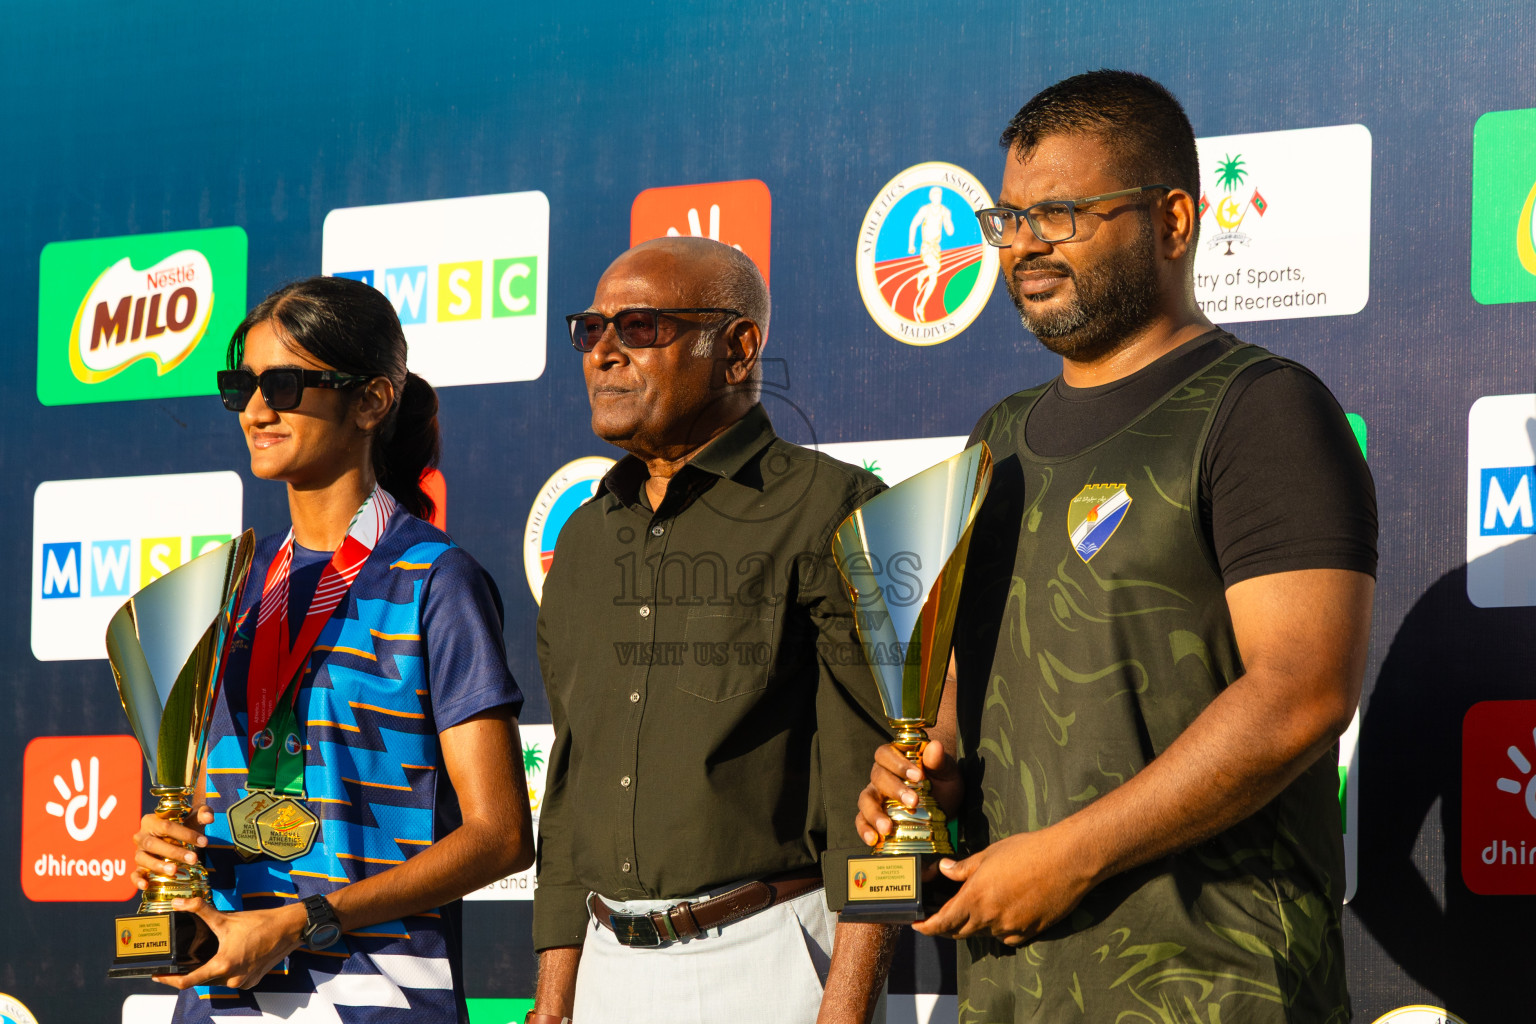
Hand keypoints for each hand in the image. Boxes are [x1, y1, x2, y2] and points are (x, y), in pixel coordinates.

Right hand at [132, 805, 213, 889]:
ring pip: (143, 859)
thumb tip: (209, 818)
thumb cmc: (184, 825)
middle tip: (193, 859)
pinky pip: (134, 874)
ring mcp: (138, 852)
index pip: (167, 826)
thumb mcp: (194, 817)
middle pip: (154, 844)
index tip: (204, 842)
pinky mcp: (139, 867)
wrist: (177, 838)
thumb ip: (203, 813)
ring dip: (158, 865)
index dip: (186, 834)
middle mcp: (141, 836)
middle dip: (174, 852)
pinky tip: (146, 885)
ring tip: (174, 871)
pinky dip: (138, 880)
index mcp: (151, 821)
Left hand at [152, 897, 306, 989]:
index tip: (158, 975)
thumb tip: (180, 903)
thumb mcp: (226, 917)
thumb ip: (200, 910)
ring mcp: (243, 982)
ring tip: (211, 955)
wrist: (289, 929)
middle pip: (202, 980)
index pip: (187, 981)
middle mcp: (232, 979)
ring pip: (218, 981)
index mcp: (222, 965)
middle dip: (192, 971)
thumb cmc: (260, 924)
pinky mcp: (253, 981)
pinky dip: (228, 972)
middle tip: (183, 961)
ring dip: (212, 971)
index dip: (168, 979)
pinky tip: (231, 957)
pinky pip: (233, 980)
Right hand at [854, 740, 961, 846]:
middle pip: (878, 777)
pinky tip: (873, 839)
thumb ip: (939, 762)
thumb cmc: (942, 785)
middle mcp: (881, 775)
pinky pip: (861, 821)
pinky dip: (864, 829)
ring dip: (874, 813)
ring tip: (887, 828)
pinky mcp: (872, 816)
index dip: (899, 764)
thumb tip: (935, 746)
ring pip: (866, 800)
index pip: (887, 754)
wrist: (944, 809)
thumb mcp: (946, 773)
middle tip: (913, 802)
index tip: (918, 776)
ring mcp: (875, 796)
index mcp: (896, 759)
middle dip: (894, 790)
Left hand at [912, 826, 1097, 945]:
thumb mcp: (989, 854)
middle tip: (944, 916)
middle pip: (961, 932)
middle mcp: (991, 918)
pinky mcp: (1031, 932)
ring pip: (985, 934)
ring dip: (977, 925)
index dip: (928, 927)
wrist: (1067, 861)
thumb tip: (943, 870)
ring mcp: (1012, 928)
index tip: (918, 926)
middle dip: (949, 926)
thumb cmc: (1028, 851)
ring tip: (980, 907)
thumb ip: (963, 868)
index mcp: (976, 898)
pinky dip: (1001, 929)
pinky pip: (1008, 937)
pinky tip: (1005, 914)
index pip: (943, 922)